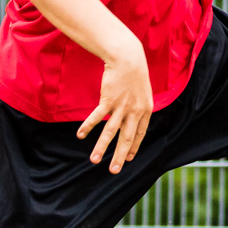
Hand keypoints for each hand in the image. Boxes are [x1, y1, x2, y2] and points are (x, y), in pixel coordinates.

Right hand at [76, 46, 153, 173]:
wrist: (129, 57)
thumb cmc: (134, 72)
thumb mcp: (143, 91)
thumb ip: (138, 105)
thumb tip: (130, 116)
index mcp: (146, 110)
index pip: (140, 134)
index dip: (134, 147)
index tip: (128, 158)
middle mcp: (135, 111)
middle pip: (127, 138)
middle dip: (119, 156)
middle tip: (114, 171)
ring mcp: (122, 106)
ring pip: (111, 131)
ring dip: (101, 147)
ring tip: (94, 160)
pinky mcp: (109, 100)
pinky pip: (97, 117)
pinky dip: (88, 126)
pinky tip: (81, 135)